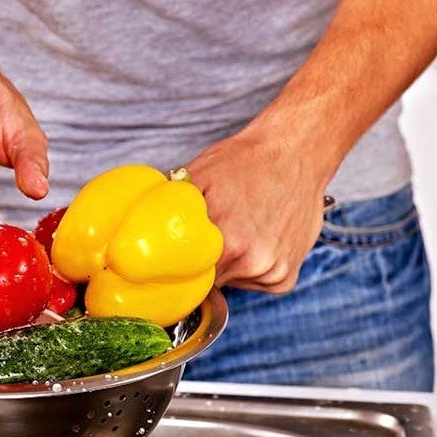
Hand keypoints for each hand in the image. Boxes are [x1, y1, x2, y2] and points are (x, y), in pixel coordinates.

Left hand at [184, 127, 338, 293]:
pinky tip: (256, 240)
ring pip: (233, 282)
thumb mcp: (197, 176)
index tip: (178, 258)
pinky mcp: (288, 274)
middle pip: (210, 282)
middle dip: (204, 263)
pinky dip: (253, 269)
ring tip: (239, 229)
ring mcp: (274, 269)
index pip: (189, 279)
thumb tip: (141, 231)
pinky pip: (257, 284)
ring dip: (230, 265)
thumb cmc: (246, 160)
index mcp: (226, 244)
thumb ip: (169, 210)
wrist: (295, 151)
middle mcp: (253, 262)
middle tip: (212, 233)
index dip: (181, 269)